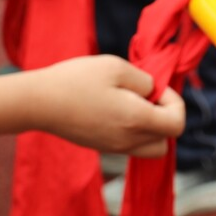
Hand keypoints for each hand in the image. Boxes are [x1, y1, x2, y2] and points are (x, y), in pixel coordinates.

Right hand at [26, 55, 184, 155]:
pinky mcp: (101, 147)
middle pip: (166, 141)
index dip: (174, 102)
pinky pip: (130, 145)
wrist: (38, 103)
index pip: (176, 124)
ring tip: (130, 104)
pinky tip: (114, 109)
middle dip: (165, 118)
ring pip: (149, 147)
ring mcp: (114, 148)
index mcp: (136, 121)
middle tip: (146, 97)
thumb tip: (153, 91)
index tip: (155, 87)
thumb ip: (144, 80)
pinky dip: (132, 131)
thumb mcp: (116, 67)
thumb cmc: (76, 80)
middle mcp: (128, 141)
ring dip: (150, 127)